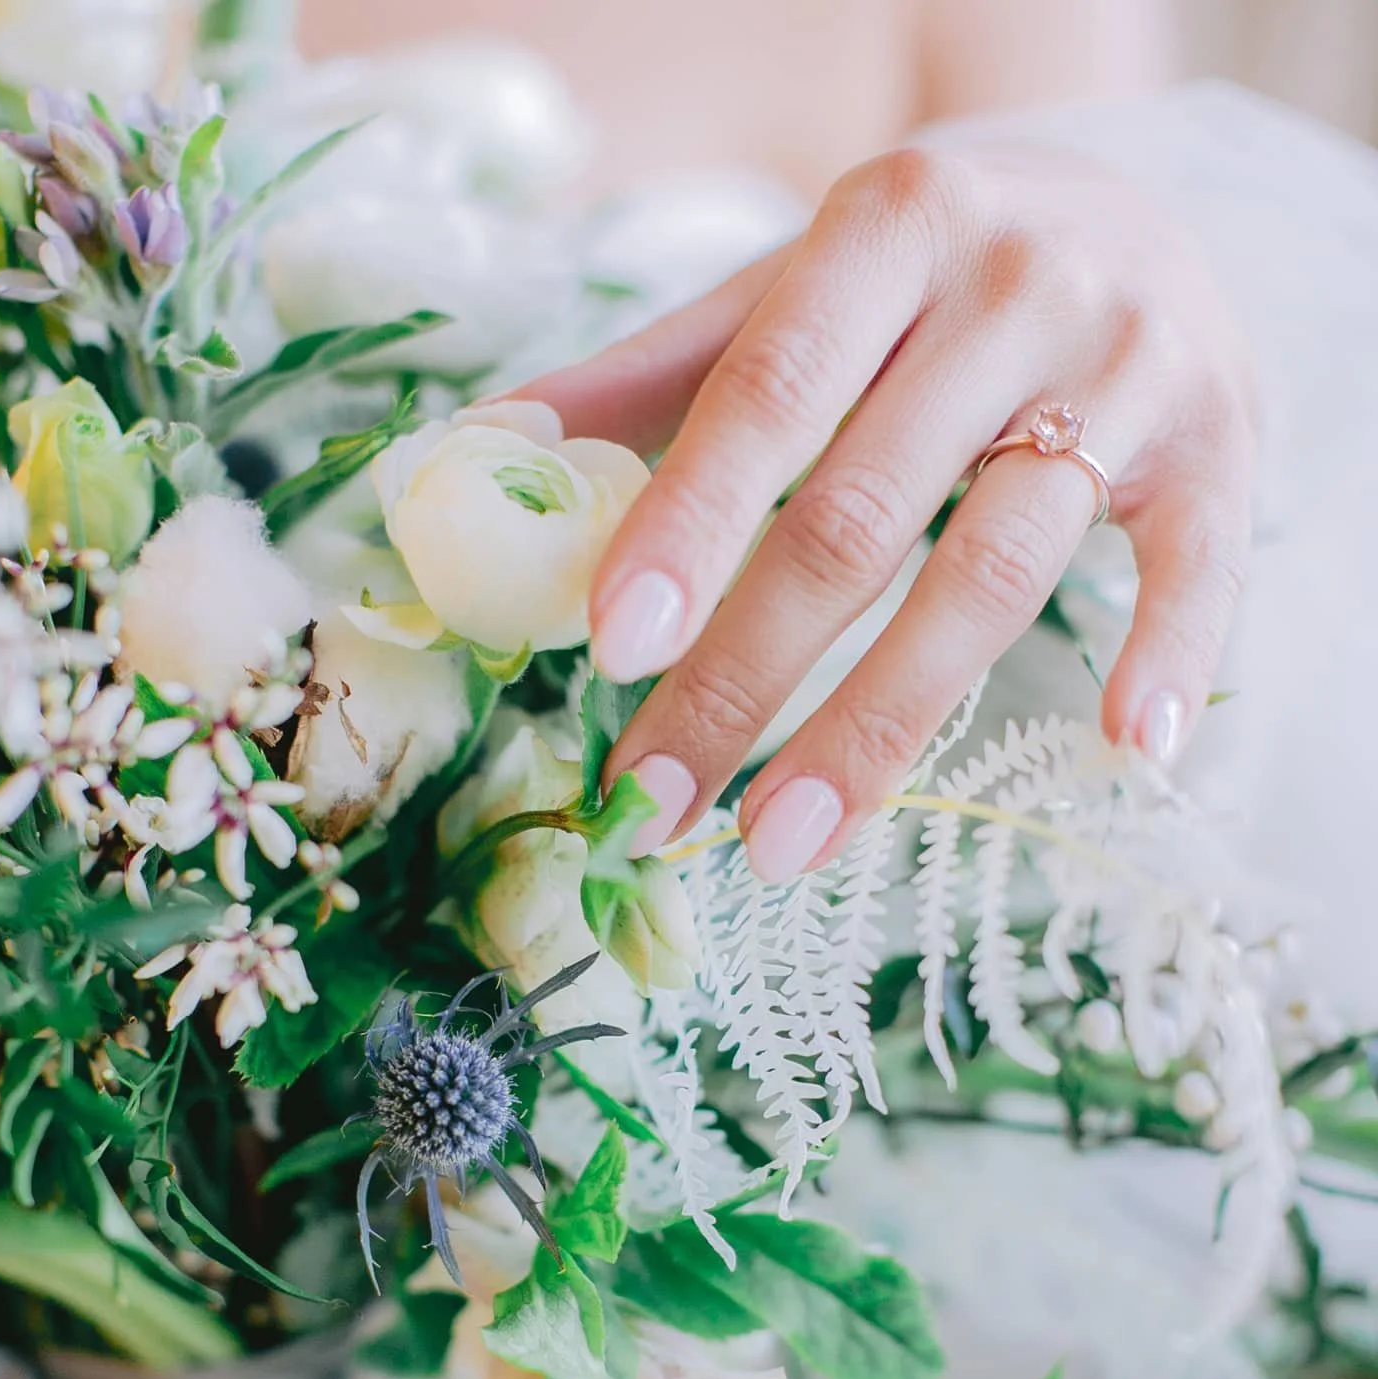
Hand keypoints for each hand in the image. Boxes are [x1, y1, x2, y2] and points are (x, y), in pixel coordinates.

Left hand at [523, 139, 1254, 879]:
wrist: (1139, 203)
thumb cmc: (926, 272)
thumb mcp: (794, 283)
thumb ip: (659, 369)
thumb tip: (488, 442)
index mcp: (889, 225)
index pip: (772, 392)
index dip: (691, 524)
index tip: (613, 650)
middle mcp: (1016, 287)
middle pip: (866, 516)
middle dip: (749, 677)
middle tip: (658, 803)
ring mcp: (1133, 366)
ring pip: (999, 572)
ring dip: (884, 725)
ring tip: (782, 843)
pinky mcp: (1222, 441)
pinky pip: (1201, 563)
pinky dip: (1176, 656)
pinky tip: (1130, 751)